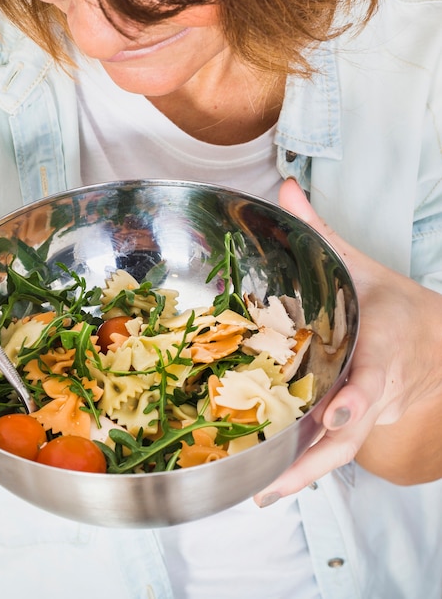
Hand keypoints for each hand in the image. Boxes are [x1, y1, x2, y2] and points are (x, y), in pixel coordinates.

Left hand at [253, 178, 441, 505]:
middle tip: (272, 485)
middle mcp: (380, 387)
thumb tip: (282, 189)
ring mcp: (374, 412)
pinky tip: (267, 482)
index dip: (357, 398)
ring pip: (343, 450)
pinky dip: (305, 466)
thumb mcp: (362, 265)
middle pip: (353, 431)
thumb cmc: (395, 305)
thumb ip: (321, 231)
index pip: (374, 374)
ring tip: (259, 495)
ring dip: (304, 475)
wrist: (438, 344)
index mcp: (385, 343)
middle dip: (316, 460)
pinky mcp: (365, 424)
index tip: (333, 416)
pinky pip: (335, 448)